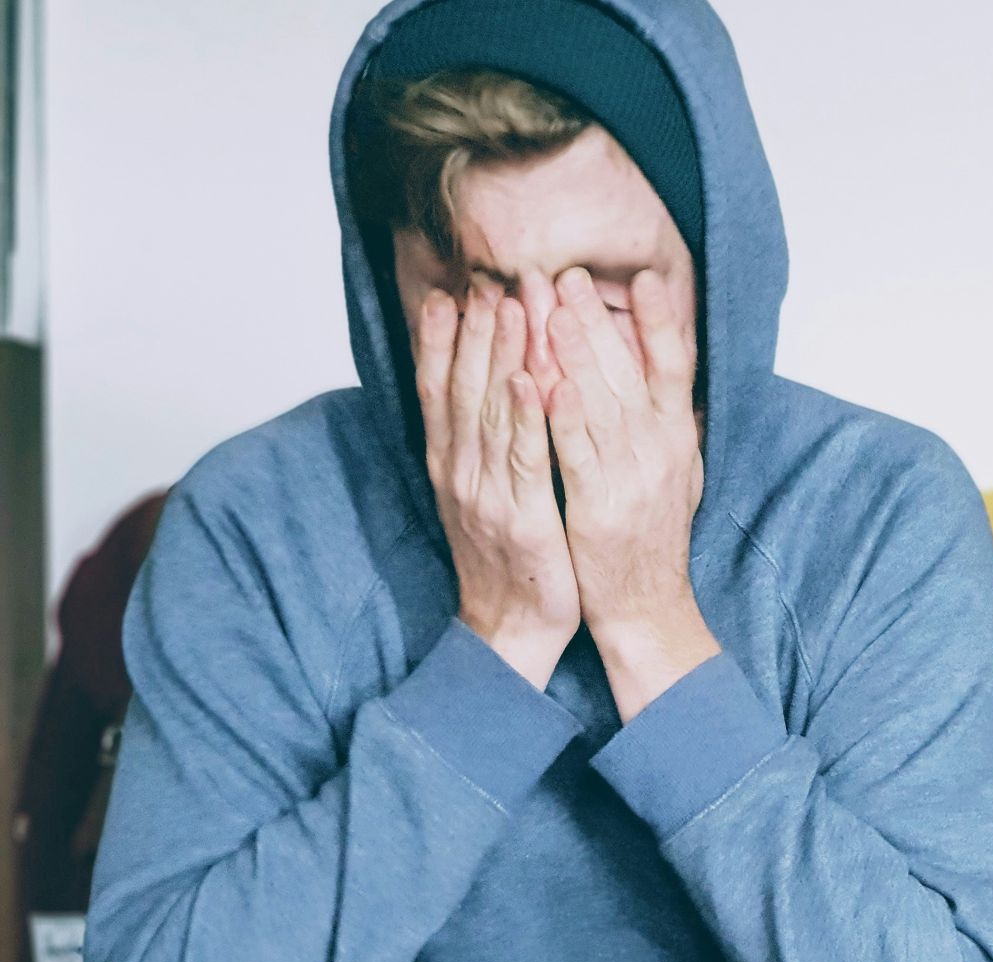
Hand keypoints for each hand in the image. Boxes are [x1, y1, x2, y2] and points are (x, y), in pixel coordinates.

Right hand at [415, 276, 580, 689]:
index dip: (442, 340)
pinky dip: (523, 416)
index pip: (439, 389)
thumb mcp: (482, 493)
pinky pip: (523, 458)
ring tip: (510, 305)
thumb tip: (482, 389)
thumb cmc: (507, 558)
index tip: (449, 290)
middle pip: (462, 388)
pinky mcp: (522, 517)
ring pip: (490, 412)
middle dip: (474, 330)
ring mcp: (487, 494)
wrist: (511, 628)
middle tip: (486, 278)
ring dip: (499, 355)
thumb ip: (479, 443)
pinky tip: (528, 379)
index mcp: (450, 464)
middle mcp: (460, 472)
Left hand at [545, 265, 716, 712]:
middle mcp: (661, 451)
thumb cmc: (652, 539)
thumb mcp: (678, 473)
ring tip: (548, 306)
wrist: (647, 608)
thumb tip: (671, 375)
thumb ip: (669, 424)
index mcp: (678, 438)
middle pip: (629, 371)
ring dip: (574, 352)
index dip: (661, 320)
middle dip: (595, 319)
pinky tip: (542, 381)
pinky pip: (577, 453)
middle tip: (566, 273)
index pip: (676, 365)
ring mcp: (632, 478)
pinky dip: (562, 416)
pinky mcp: (599, 507)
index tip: (644, 276)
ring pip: (600, 402)